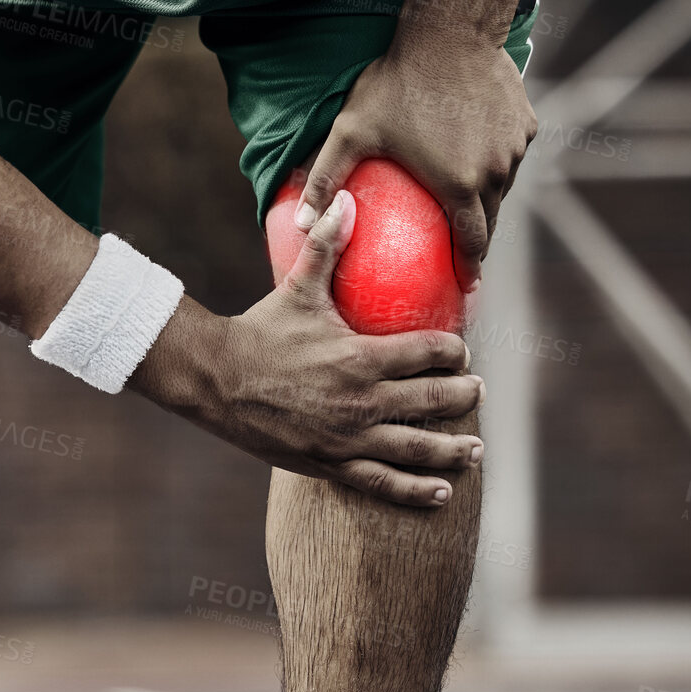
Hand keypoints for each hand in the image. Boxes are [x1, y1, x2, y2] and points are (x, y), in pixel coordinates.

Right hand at [132, 192, 483, 507]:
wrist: (214, 381)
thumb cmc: (257, 332)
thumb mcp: (296, 289)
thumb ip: (326, 247)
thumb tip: (345, 198)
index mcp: (360, 356)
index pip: (431, 352)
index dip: (455, 350)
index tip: (462, 352)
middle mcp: (362, 400)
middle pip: (435, 399)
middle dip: (464, 395)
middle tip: (476, 391)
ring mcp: (347, 437)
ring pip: (418, 447)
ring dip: (454, 449)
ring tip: (476, 449)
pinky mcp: (328, 463)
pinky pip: (382, 483)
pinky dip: (416, 490)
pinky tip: (441, 492)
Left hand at [292, 38, 536, 291]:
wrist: (450, 31)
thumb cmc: (396, 84)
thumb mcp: (351, 133)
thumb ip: (326, 180)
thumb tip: (300, 223)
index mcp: (460, 185)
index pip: (472, 242)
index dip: (469, 268)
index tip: (464, 285)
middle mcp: (496, 172)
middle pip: (491, 219)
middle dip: (478, 242)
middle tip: (462, 256)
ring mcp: (515, 147)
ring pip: (502, 187)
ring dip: (486, 201)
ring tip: (466, 211)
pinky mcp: (526, 123)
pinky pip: (511, 155)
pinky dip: (496, 164)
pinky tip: (474, 163)